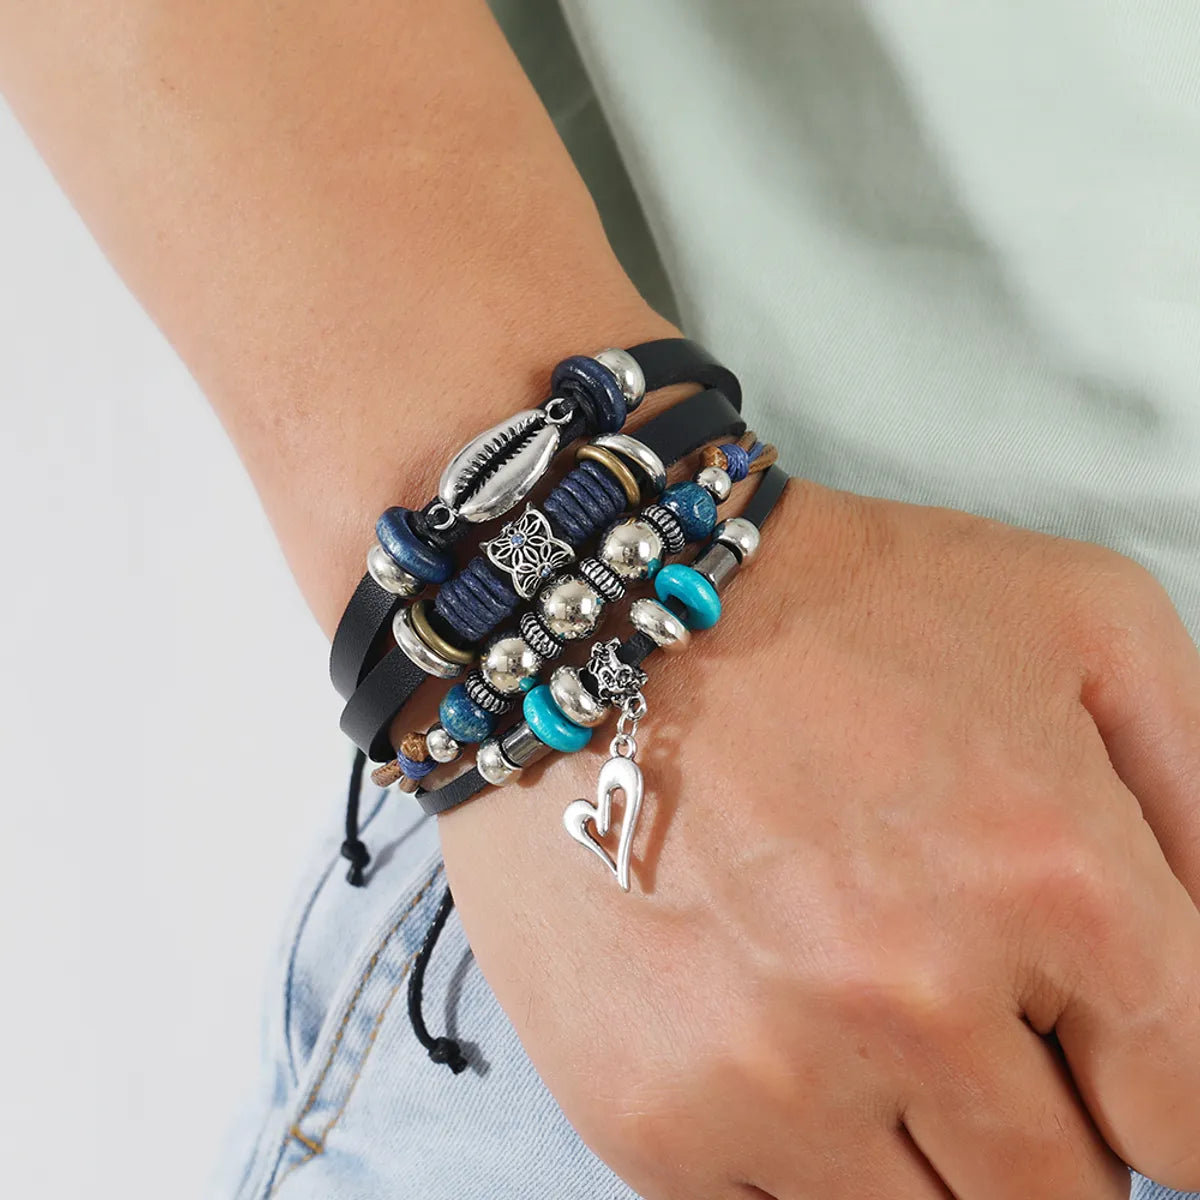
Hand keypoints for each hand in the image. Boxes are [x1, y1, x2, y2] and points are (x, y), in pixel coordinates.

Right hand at [440, 480, 1199, 1198]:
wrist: (605, 620)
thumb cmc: (841, 609)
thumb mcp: (1082, 625)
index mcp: (1052, 879)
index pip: (1195, 1126)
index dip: (1154, 1086)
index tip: (1103, 1049)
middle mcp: (912, 1000)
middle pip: (1061, 1199)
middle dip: (1043, 1118)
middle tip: (967, 1006)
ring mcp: (770, 1074)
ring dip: (924, 1150)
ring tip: (863, 1015)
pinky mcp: (655, 1114)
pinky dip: (803, 1156)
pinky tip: (773, 1035)